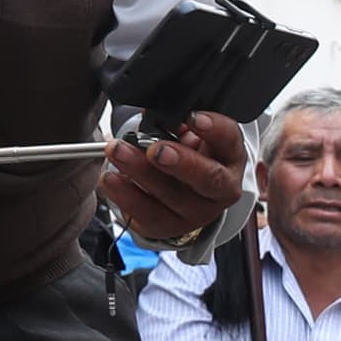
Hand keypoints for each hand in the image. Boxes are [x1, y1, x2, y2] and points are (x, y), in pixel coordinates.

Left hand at [99, 108, 246, 247]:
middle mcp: (220, 188)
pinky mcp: (170, 226)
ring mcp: (197, 212)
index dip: (214, 129)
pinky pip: (148, 215)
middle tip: (156, 150)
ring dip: (141, 173)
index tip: (193, 118)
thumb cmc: (188, 155)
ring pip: (172, 196)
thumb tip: (155, 114)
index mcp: (229, 156)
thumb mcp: (190, 134)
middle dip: (181, 163)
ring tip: (118, 152)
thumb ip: (177, 122)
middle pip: (208, 178)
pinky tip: (111, 179)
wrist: (184, 194)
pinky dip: (126, 196)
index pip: (229, 140)